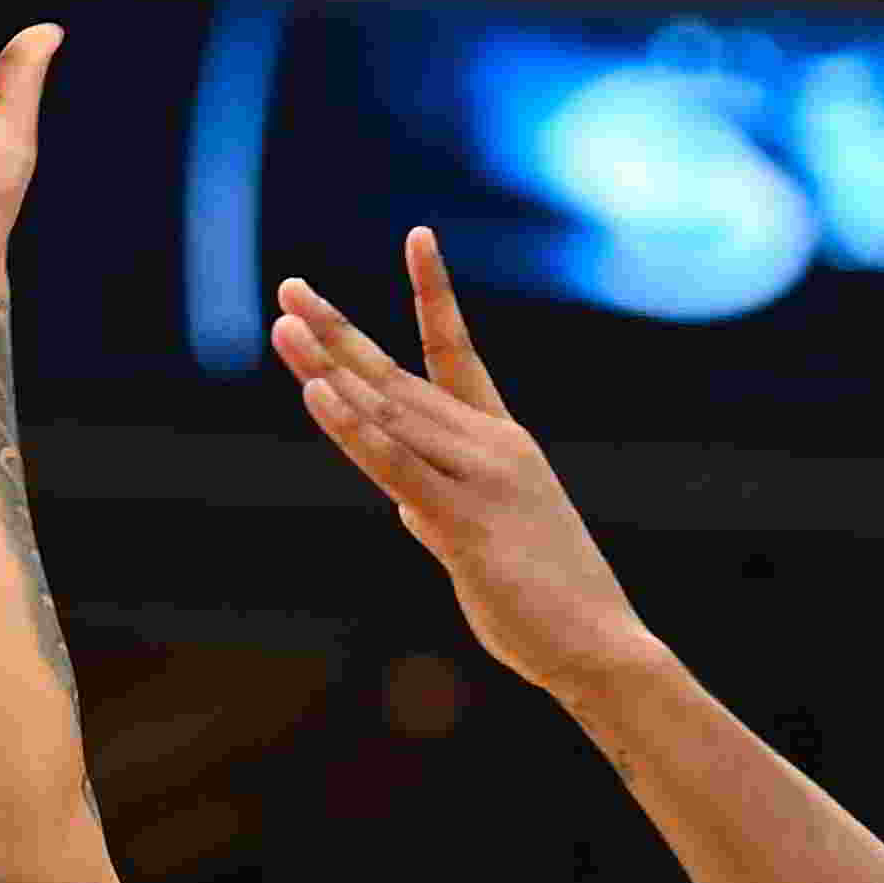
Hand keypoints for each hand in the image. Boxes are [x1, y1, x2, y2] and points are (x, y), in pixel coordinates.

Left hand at [270, 241, 647, 704]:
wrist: (601, 646)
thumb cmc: (547, 603)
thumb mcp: (485, 545)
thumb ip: (442, 515)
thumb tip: (405, 506)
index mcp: (503, 442)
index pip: (457, 352)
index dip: (434, 294)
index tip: (417, 236)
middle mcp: (490, 445)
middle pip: (398, 377)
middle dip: (339, 331)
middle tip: (290, 286)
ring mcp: (478, 479)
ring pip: (388, 412)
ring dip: (328, 367)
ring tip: (283, 324)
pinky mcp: (463, 523)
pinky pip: (395, 466)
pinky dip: (354, 428)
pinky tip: (317, 393)